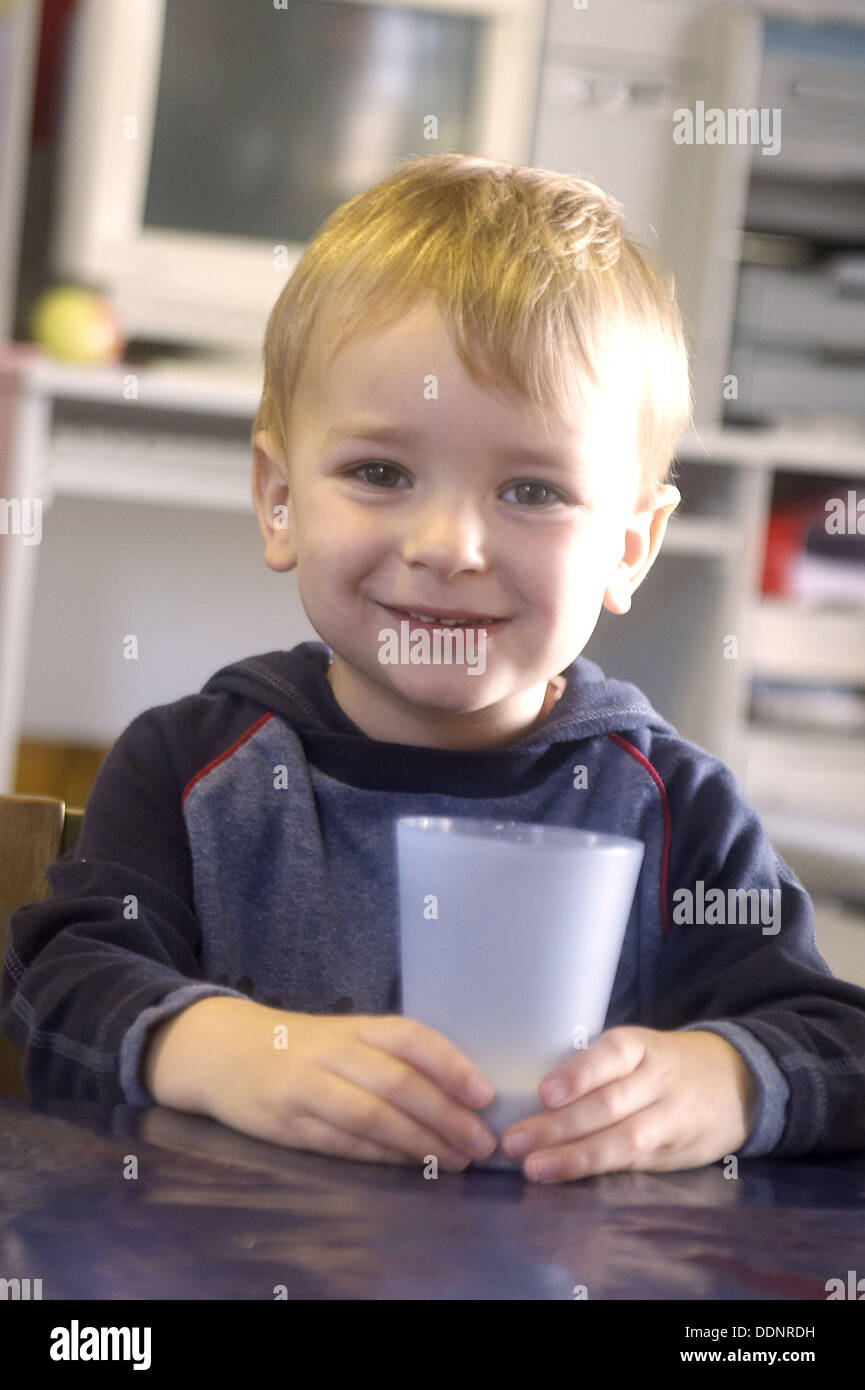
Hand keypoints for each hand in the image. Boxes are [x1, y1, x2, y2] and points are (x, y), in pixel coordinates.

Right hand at [183, 1000, 499, 1170]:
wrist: (219, 1050)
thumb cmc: (298, 1045)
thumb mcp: (342, 1036)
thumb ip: (389, 1056)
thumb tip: (458, 1091)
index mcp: (352, 1026)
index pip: (409, 1038)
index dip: (450, 1065)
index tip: (485, 1094)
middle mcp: (331, 1053)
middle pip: (396, 1082)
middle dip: (445, 1116)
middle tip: (482, 1142)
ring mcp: (306, 1089)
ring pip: (372, 1117)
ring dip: (419, 1143)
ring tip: (455, 1161)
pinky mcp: (287, 1125)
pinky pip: (343, 1144)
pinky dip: (382, 1157)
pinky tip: (410, 1166)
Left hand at [499, 1026, 758, 1182]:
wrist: (737, 1082)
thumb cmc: (666, 1063)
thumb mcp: (640, 1049)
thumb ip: (598, 1066)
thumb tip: (531, 1093)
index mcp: (642, 1046)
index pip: (612, 1054)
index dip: (579, 1074)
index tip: (544, 1093)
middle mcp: (658, 1081)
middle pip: (609, 1104)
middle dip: (559, 1126)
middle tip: (514, 1141)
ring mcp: (670, 1119)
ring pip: (623, 1140)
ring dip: (574, 1156)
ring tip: (534, 1167)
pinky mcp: (675, 1152)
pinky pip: (635, 1163)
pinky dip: (600, 1172)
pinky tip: (568, 1177)